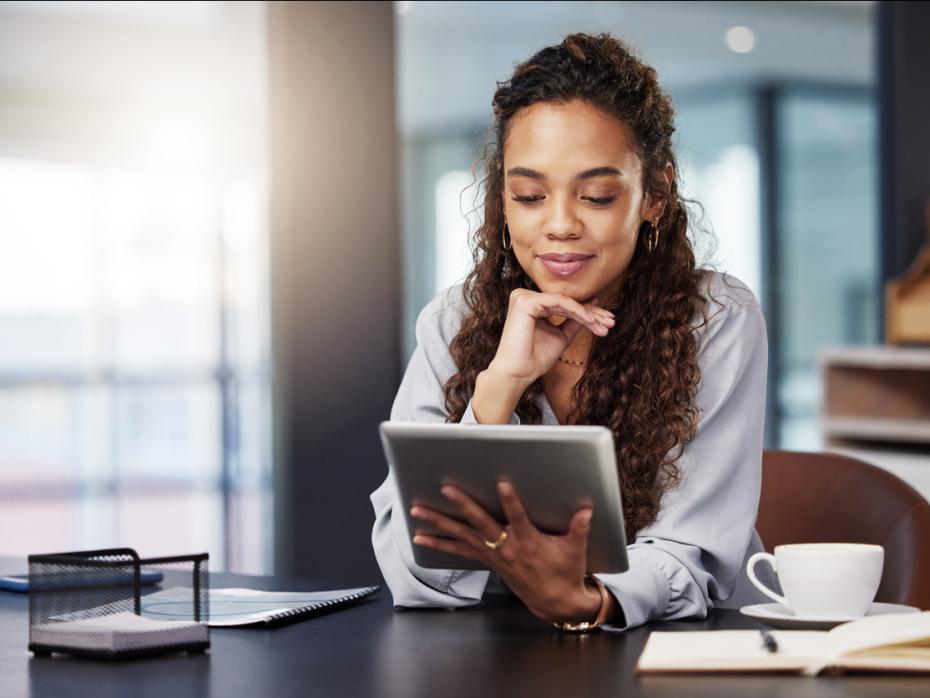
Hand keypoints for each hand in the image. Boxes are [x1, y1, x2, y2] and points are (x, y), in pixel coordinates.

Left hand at [410, 480, 603, 623]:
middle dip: (463, 504)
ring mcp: (493, 555)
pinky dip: (439, 545)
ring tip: (417, 511)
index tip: (502, 483)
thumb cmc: (566, 572)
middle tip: (446, 489)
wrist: (555, 603)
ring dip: (438, 523)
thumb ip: (579, 528)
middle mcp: (506, 548)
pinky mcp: (487, 561)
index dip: (511, 501)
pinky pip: (458, 551)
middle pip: (480, 523)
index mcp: (528, 542)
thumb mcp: (576, 550)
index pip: (518, 517)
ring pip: (462, 535)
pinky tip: (420, 539)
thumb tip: (586, 510)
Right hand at [489, 289, 614, 385]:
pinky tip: (591, 321)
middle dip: (592, 313)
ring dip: (588, 313)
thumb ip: (574, 321)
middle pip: (565, 302)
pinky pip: (559, 302)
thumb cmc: (535, 358)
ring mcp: (523, 297)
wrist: (518, 373)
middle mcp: (524, 297)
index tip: (606, 322)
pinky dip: (577, 311)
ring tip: (605, 325)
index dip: (587, 313)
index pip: (563, 305)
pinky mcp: (525, 301)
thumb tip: (593, 305)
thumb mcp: (561, 336)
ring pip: (564, 301)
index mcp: (530, 304)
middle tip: (611, 322)